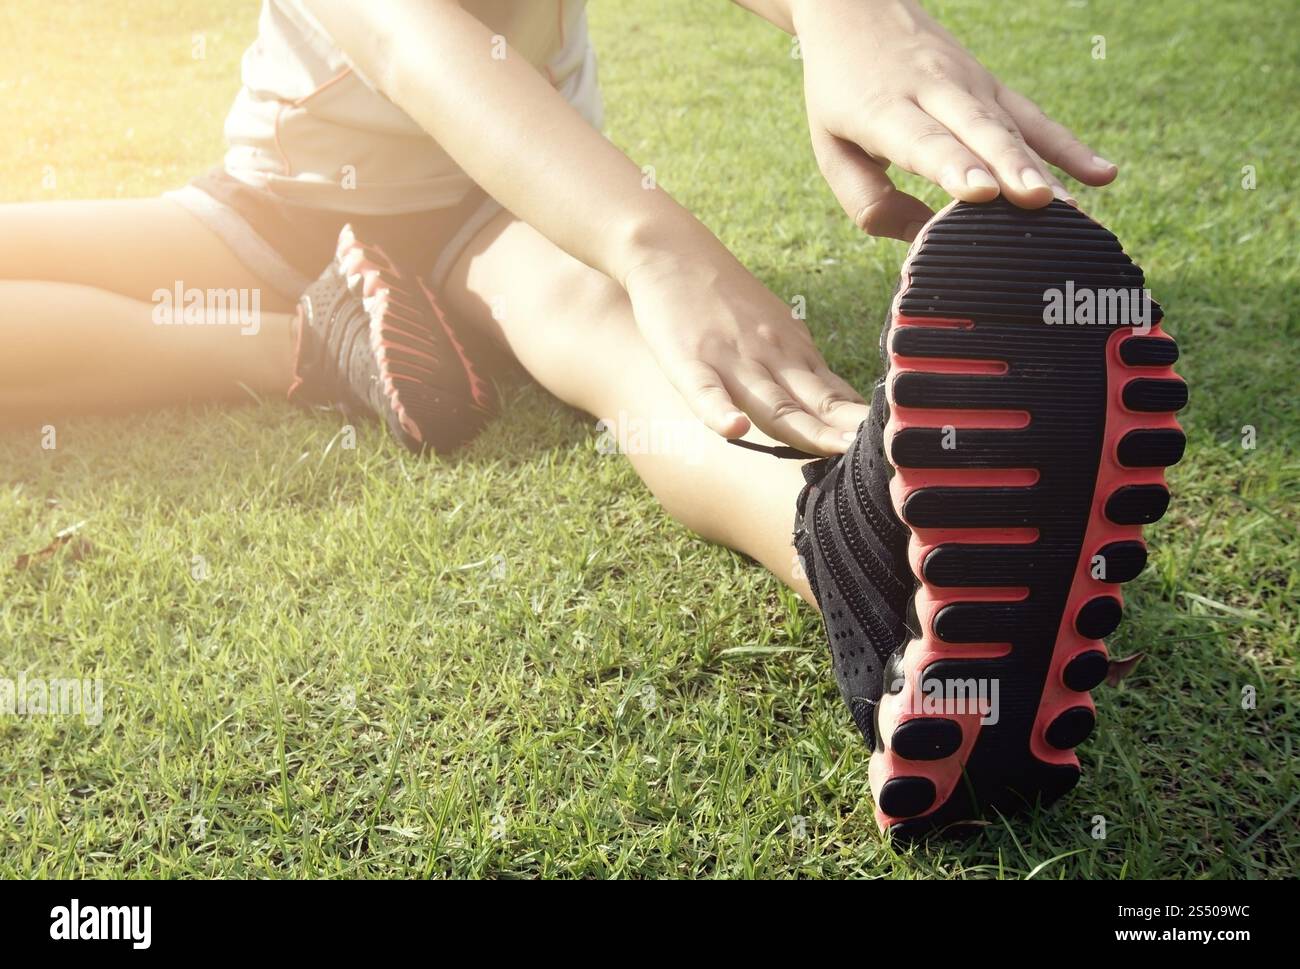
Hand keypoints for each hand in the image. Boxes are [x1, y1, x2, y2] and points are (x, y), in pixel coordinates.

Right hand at [624, 249, 869, 454]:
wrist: (671, 249)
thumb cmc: (725, 297)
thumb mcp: (777, 329)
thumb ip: (803, 372)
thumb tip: (844, 410)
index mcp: (793, 352)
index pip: (835, 396)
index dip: (861, 424)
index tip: (894, 446)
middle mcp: (771, 357)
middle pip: (814, 404)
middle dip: (846, 432)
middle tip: (885, 453)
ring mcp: (731, 358)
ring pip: (771, 402)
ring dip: (805, 429)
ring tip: (837, 450)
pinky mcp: (687, 359)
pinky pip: (704, 390)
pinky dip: (718, 411)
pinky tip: (735, 428)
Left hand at [794, 0, 1117, 238]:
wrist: (858, 11)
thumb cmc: (840, 94)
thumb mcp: (830, 148)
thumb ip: (866, 201)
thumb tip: (919, 241)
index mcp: (883, 110)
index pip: (925, 141)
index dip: (955, 166)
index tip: (982, 191)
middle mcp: (934, 92)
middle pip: (978, 132)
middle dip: (1010, 168)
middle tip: (1038, 202)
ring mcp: (970, 86)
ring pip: (1011, 127)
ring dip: (1044, 167)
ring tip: (1072, 208)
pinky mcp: (993, 86)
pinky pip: (1036, 118)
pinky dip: (1068, 147)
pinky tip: (1103, 175)